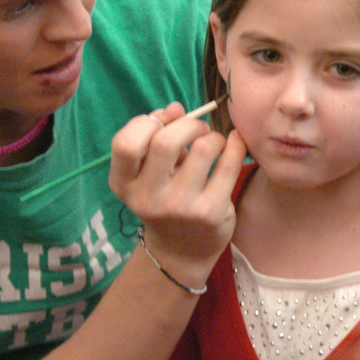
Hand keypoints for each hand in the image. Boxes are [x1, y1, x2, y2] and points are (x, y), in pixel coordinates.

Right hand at [108, 102, 246, 286]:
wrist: (182, 251)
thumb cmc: (165, 198)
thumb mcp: (150, 173)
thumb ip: (158, 136)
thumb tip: (176, 108)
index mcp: (124, 184)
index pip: (125, 143)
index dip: (147, 123)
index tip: (164, 122)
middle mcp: (148, 198)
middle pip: (165, 141)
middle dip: (188, 124)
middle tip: (198, 129)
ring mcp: (179, 207)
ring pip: (203, 148)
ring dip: (213, 136)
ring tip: (214, 142)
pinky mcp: (210, 212)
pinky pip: (229, 164)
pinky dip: (235, 144)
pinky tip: (234, 143)